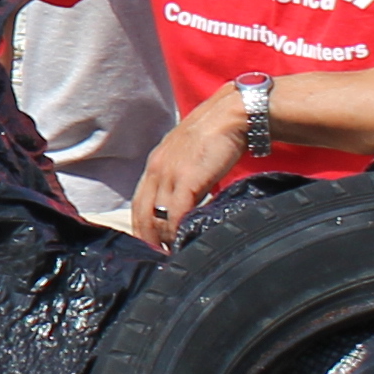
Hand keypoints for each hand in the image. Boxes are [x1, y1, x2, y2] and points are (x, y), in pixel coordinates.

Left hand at [123, 102, 244, 248]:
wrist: (233, 115)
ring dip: (161, 238)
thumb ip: (183, 176)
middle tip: (154, 257)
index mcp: (156, 163)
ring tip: (169, 255)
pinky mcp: (187, 180)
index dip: (141, 224)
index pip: (139, 200)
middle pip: (141, 212)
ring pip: (157, 215)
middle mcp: (157, 169)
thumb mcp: (191, 156)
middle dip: (146, 237)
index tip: (148, 243)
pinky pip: (176, 213)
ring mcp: (170, 174)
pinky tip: (181, 242)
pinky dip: (176, 231)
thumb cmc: (217, 134)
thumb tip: (188, 200)